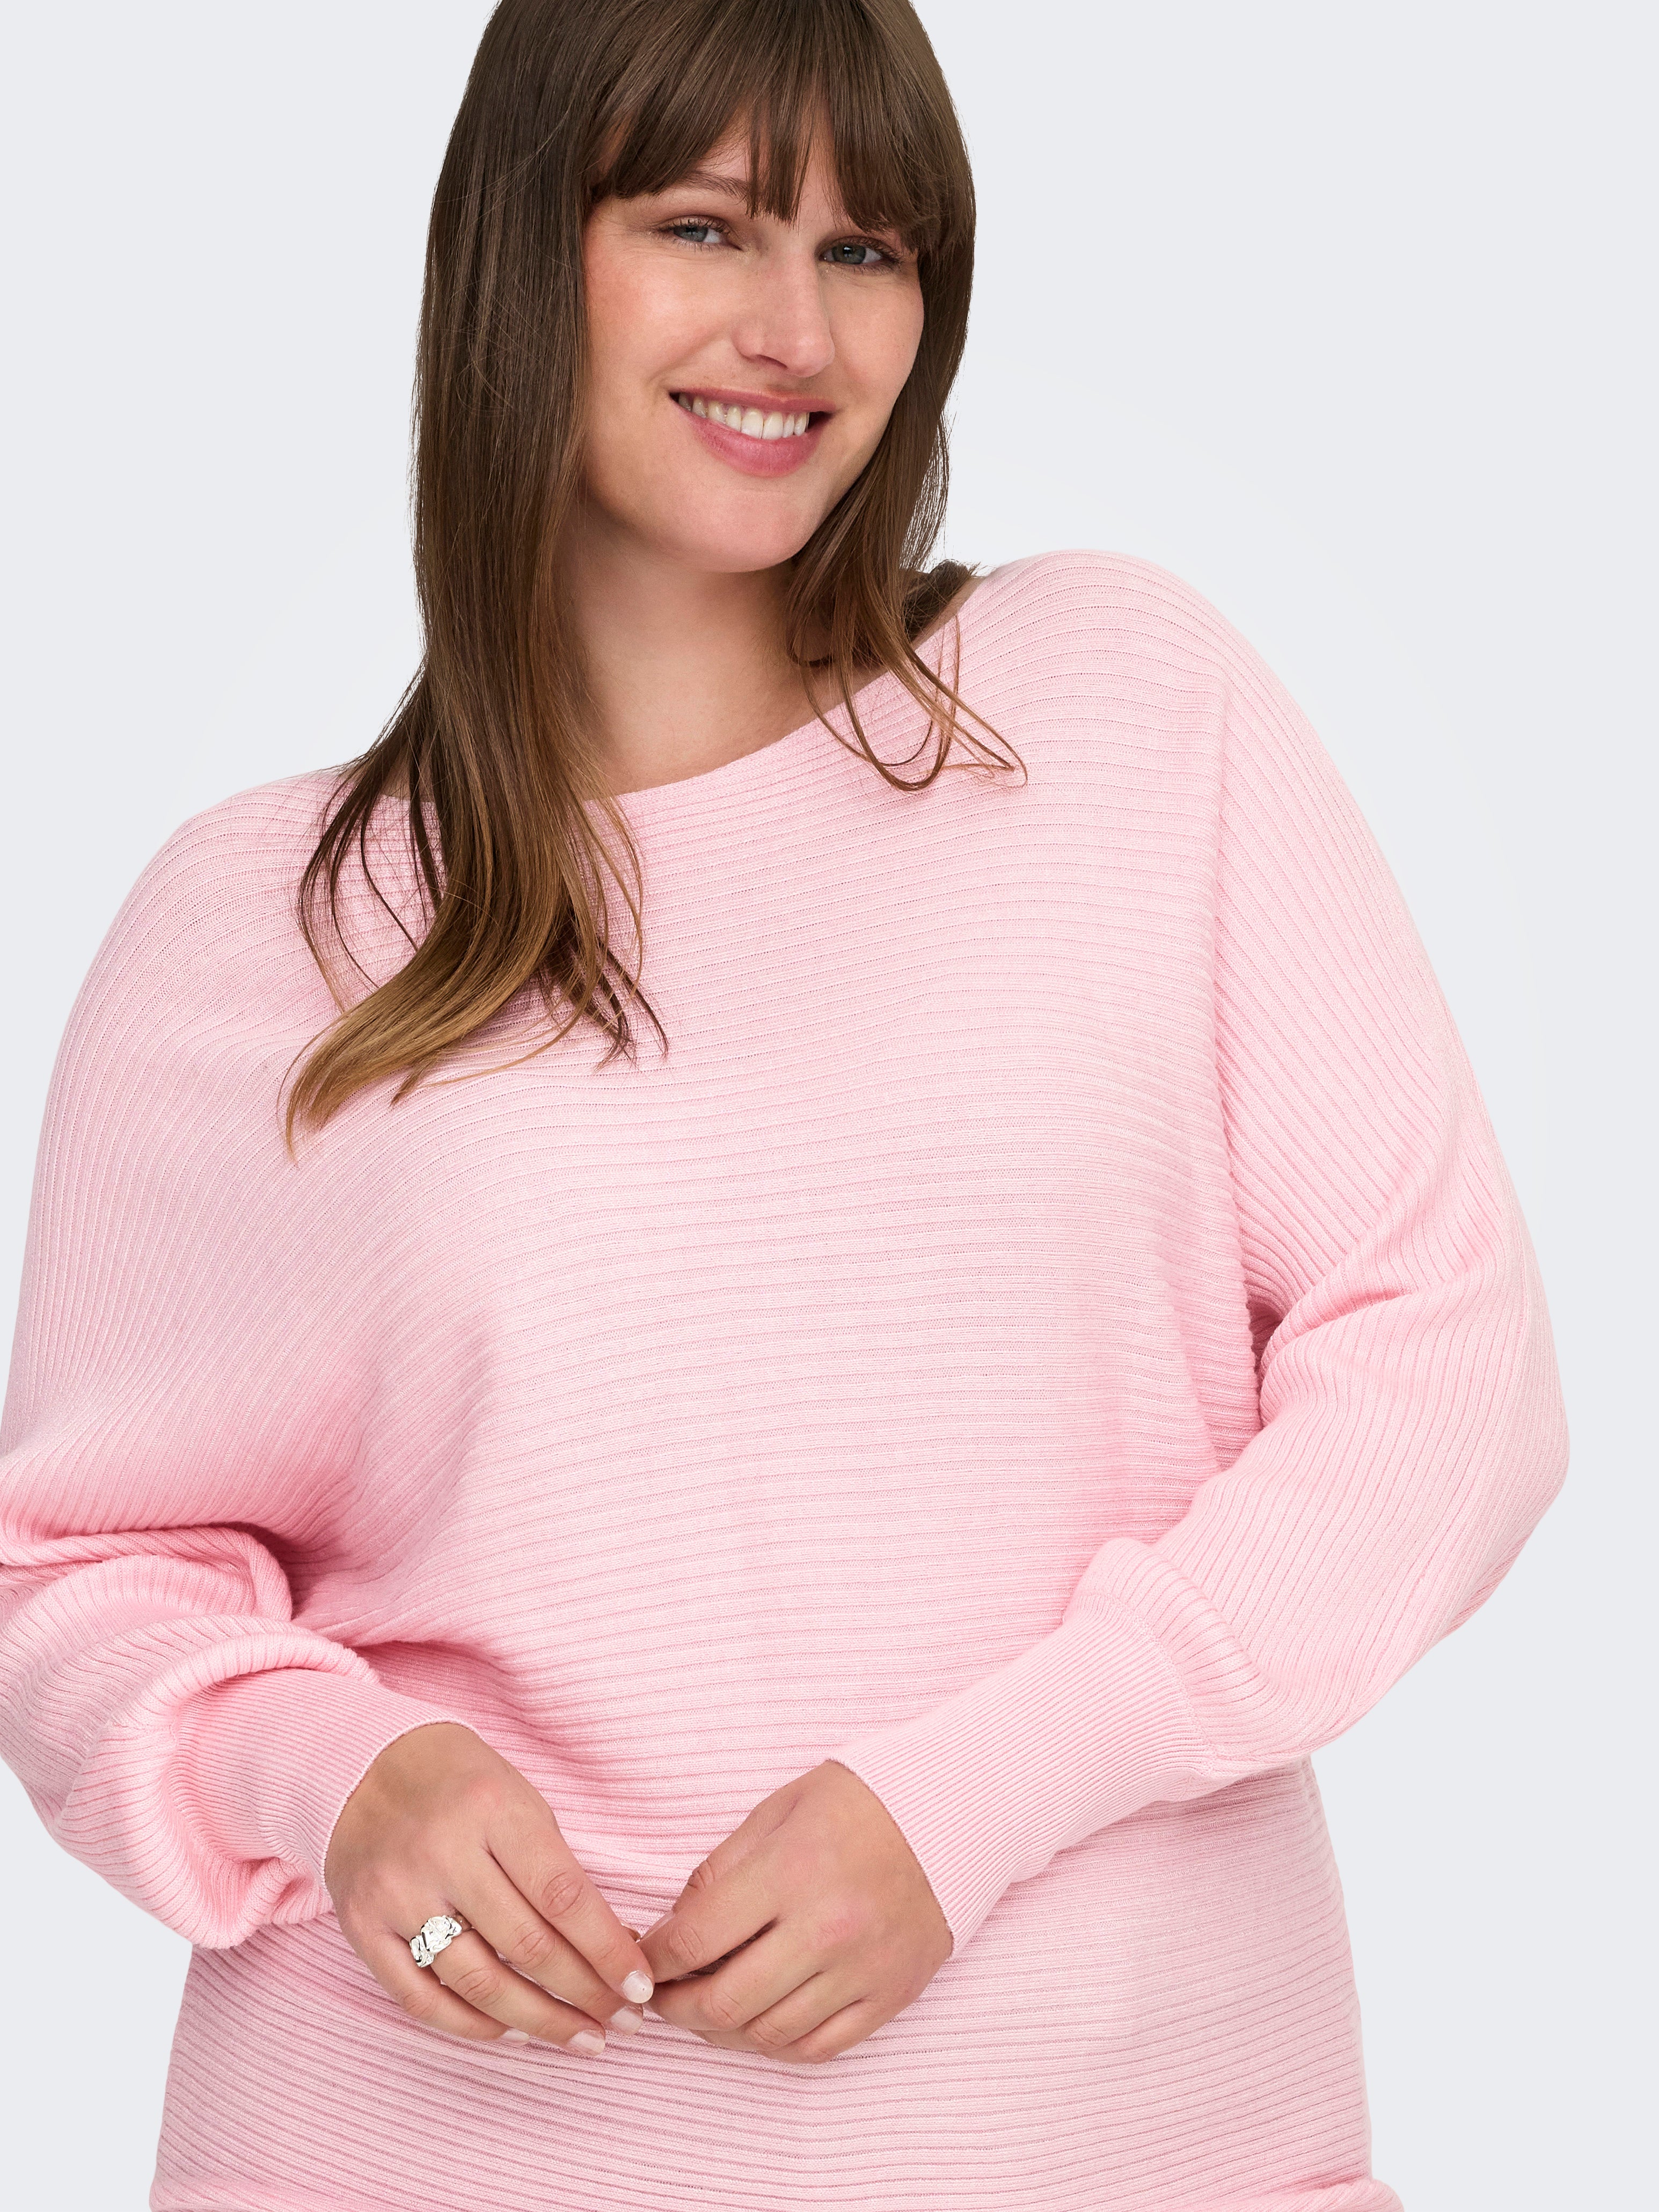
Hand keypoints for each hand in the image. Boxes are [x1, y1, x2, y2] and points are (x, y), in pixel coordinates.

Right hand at [324, 1721, 654, 2054]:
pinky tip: (513, 2033)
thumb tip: (611, 1947)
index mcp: (491, 1809)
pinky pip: (421, 1999)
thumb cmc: (462, 1785)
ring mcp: (396, 1895)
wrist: (362, 1768)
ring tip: (582, 2038)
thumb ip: (557, 1869)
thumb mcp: (519, 1799)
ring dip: (538, 2022)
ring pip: (477, 1984)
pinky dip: (472, 2025)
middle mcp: (441, 1853)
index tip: (642, 1988)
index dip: (608, 1951)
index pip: (563, 1896)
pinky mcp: (362, 1928)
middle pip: (526, 1947)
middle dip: (585, 1995)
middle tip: (625, 2024)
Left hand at [639, 1760, 951, 2064]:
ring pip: (767, 2034)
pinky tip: (757, 2023)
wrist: (953, 1812)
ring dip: (721, 2031)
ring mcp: (861, 1970)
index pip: (697, 1938)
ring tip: (704, 2011)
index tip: (643, 1960)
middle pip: (724, 2001)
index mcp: (791, 1873)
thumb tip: (675, 1927)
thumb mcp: (778, 1811)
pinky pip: (818, 2047)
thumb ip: (721, 1869)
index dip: (656, 1959)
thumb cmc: (858, 1803)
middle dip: (675, 2007)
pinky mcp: (889, 1996)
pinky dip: (776, 2045)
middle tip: (659, 1998)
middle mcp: (826, 1930)